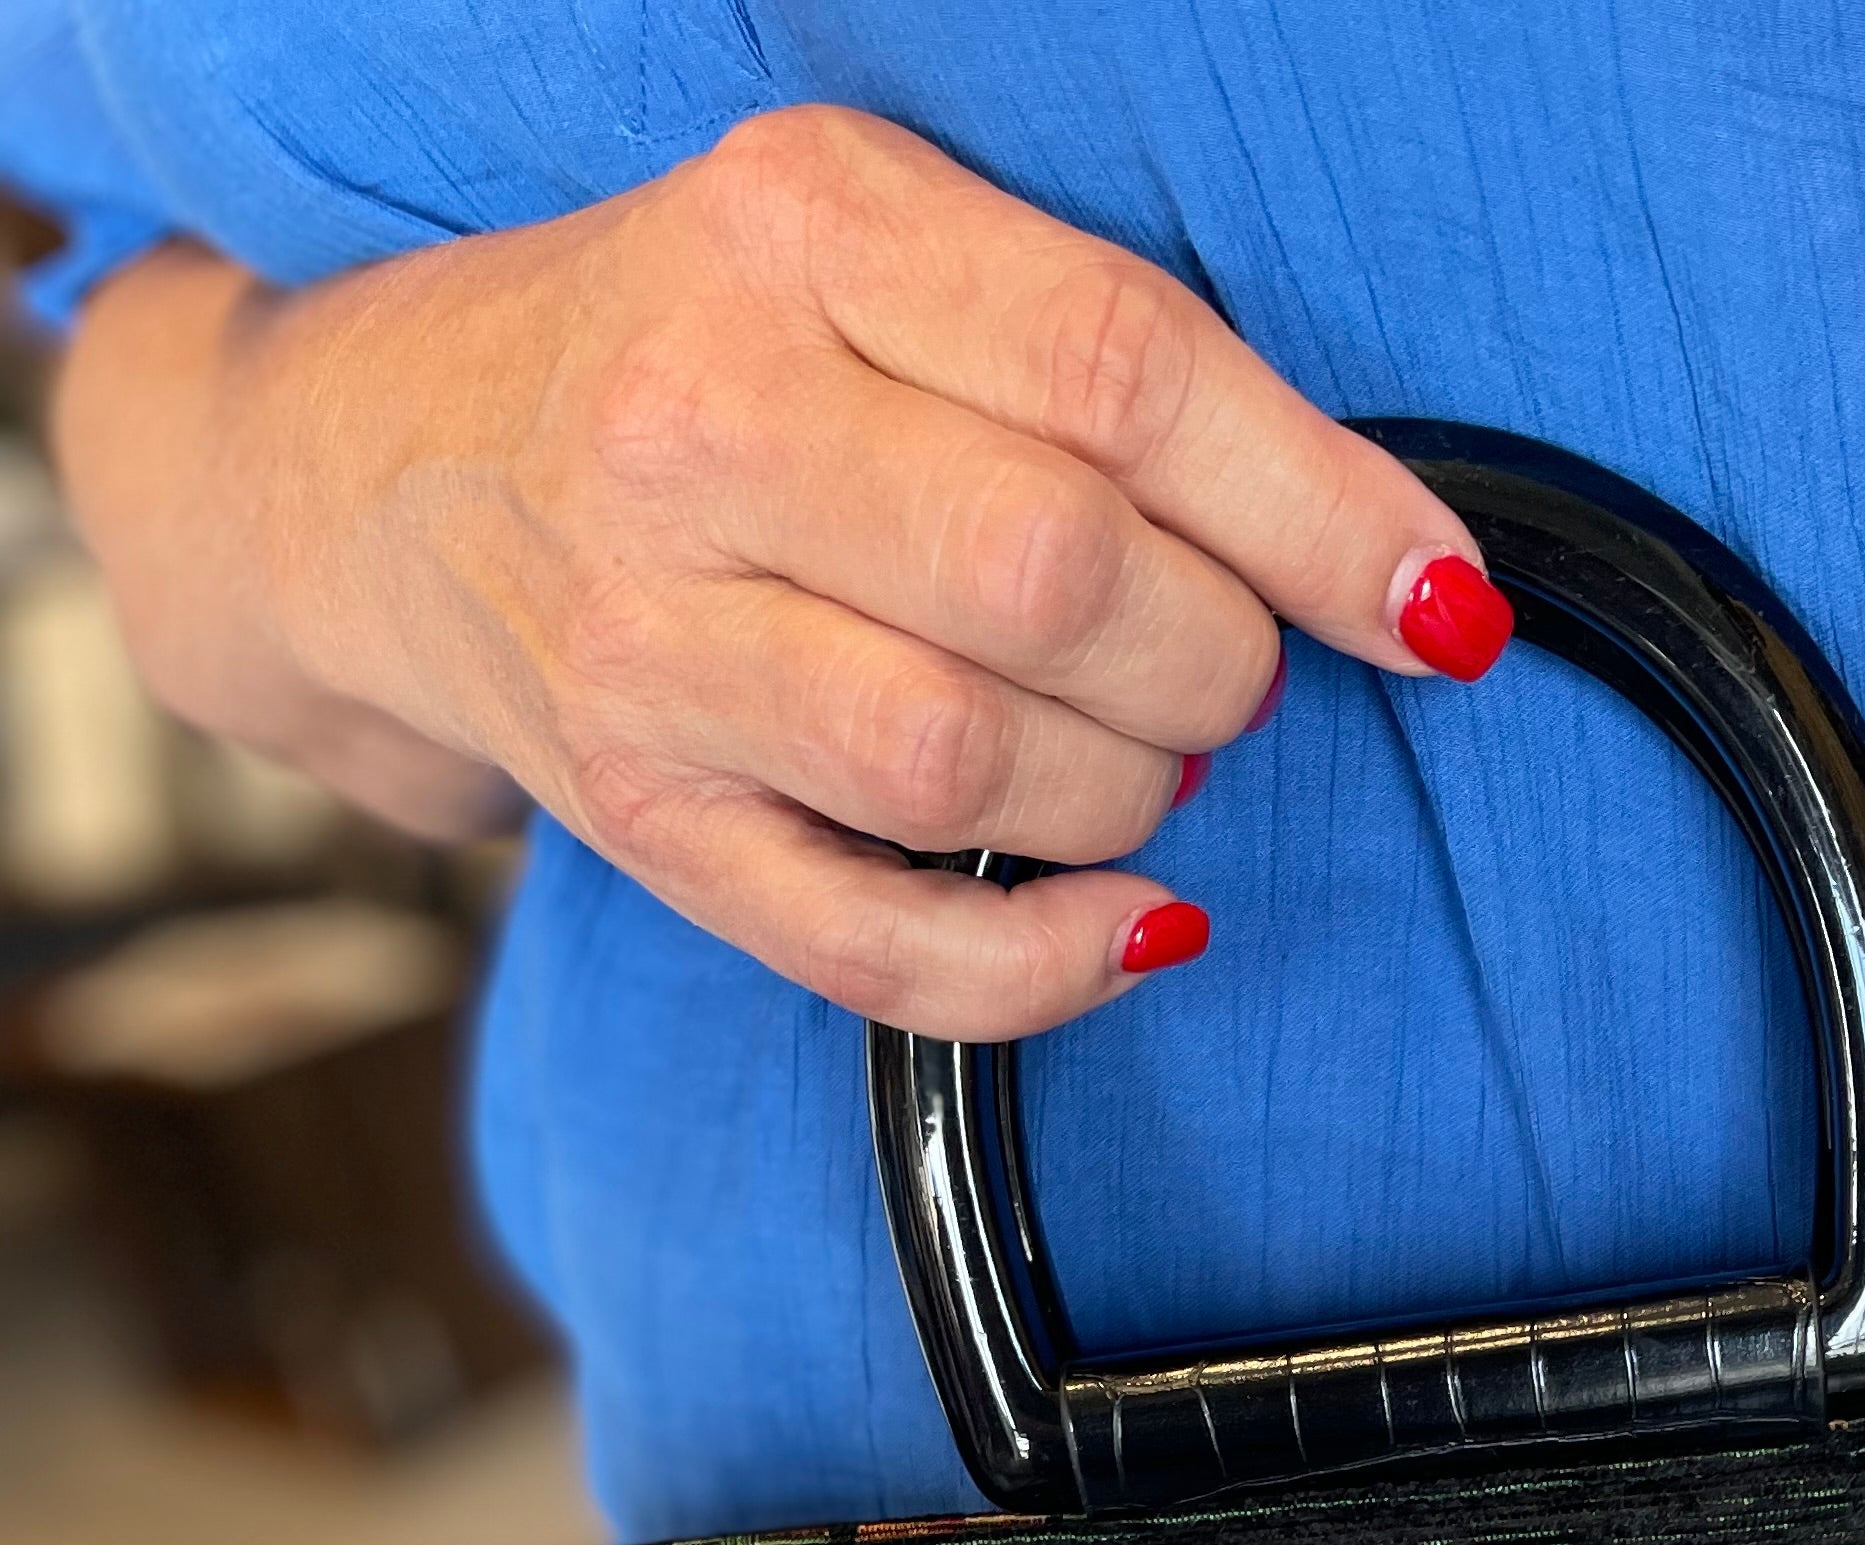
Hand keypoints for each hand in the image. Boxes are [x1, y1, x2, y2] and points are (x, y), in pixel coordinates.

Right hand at [54, 112, 1510, 1034]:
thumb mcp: (876, 253)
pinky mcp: (641, 819)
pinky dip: (1051, 961)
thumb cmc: (704, 358)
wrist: (396, 470)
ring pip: (977, 764)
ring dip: (1128, 790)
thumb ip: (1098, 362)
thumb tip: (1385, 573)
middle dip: (1212, 658)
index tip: (1438, 605)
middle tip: (1213, 662)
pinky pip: (885, 946)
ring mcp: (653, 640)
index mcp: (799, 232)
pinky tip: (1135, 922)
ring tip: (1126, 749)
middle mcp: (702, 425)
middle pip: (1061, 579)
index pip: (1123, 375)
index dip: (1321, 514)